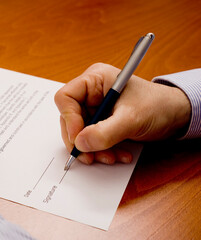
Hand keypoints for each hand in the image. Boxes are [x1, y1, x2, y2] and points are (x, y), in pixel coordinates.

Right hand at [54, 63, 190, 164]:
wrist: (176, 116)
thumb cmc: (158, 106)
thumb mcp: (132, 119)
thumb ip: (105, 132)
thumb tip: (80, 143)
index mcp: (95, 80)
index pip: (66, 97)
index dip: (69, 118)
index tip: (78, 138)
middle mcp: (91, 93)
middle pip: (69, 118)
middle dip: (81, 140)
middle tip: (90, 156)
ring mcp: (95, 108)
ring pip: (79, 132)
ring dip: (93, 149)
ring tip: (111, 157)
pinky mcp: (100, 122)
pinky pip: (90, 139)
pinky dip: (101, 150)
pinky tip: (117, 154)